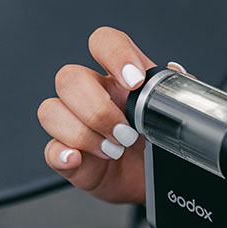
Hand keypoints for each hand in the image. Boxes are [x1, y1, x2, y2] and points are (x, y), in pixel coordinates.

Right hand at [37, 27, 186, 204]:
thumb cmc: (156, 148)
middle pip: (70, 78)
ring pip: (51, 111)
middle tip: (127, 133)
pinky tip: (80, 159)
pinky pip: (50, 150)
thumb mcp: (171, 120)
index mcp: (118, 80)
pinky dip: (63, 155)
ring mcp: (74, 126)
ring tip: (115, 152)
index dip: (115, 54)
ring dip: (84, 134)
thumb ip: (175, 95)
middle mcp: (91, 97)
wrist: (152, 184)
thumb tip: (176, 73)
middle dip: (99, 109)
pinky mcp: (67, 157)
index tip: (135, 81)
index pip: (104, 43)